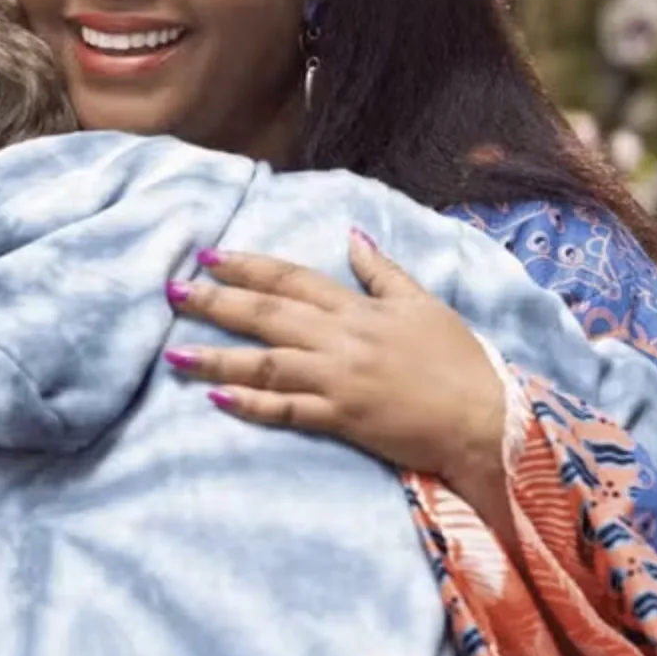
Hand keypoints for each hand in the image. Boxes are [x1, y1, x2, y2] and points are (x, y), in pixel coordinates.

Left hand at [163, 228, 507, 487]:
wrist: (484, 418)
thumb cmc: (458, 361)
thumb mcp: (423, 304)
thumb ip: (383, 272)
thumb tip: (352, 236)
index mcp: (359, 307)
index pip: (291, 279)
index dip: (247, 267)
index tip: (208, 257)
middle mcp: (341, 338)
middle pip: (266, 315)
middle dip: (215, 303)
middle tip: (172, 292)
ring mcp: (338, 380)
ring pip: (265, 364)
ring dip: (217, 359)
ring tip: (174, 355)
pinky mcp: (342, 419)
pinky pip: (286, 410)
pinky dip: (251, 405)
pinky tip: (216, 400)